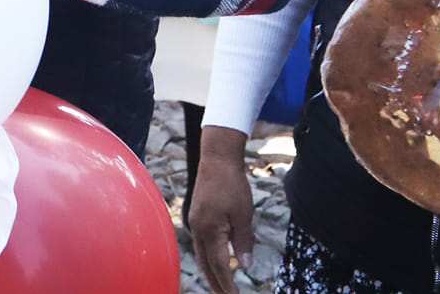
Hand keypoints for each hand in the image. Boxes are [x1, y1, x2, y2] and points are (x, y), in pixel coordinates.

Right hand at [188, 126, 255, 293]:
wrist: (217, 159)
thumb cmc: (232, 184)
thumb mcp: (244, 215)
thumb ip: (243, 241)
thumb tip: (245, 266)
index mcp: (210, 229)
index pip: (218, 264)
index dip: (227, 282)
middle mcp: (198, 228)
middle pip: (205, 263)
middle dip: (216, 282)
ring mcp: (194, 221)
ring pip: (201, 254)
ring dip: (210, 271)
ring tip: (221, 285)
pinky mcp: (196, 215)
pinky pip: (200, 243)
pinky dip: (207, 257)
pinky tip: (215, 260)